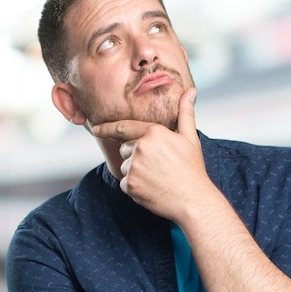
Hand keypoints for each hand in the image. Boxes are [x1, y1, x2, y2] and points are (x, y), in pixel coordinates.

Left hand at [93, 88, 212, 220]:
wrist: (193, 200)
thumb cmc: (192, 169)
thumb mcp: (190, 138)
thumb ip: (185, 113)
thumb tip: (191, 91)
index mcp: (153, 132)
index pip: (123, 127)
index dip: (107, 128)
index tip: (97, 129)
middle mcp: (140, 147)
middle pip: (125, 149)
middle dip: (136, 156)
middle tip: (158, 167)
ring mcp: (134, 167)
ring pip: (124, 167)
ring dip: (135, 173)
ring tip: (157, 178)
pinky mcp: (130, 185)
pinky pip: (125, 183)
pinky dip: (135, 188)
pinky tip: (152, 189)